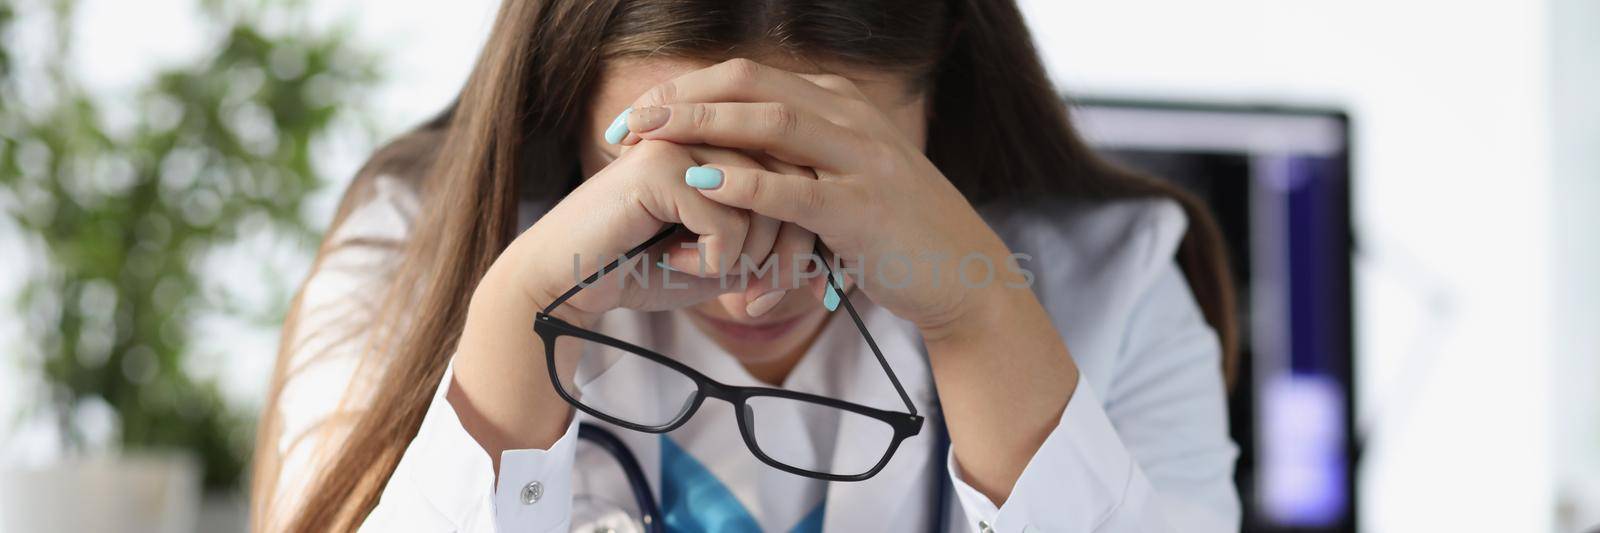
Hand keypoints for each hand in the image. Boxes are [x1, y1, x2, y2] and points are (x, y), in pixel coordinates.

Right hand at [450, 139, 803, 460]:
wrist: (568, 282)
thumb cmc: (646, 267)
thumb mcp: (726, 260)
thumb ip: (772, 245)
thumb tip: (824, 261)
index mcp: (729, 142)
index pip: (803, 181)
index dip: (802, 242)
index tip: (769, 290)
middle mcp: (711, 131)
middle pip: (795, 189)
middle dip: (784, 256)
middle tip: (751, 296)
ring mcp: (684, 141)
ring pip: (767, 204)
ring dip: (746, 260)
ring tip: (702, 269)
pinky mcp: (661, 166)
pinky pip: (727, 220)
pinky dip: (711, 260)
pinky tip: (672, 259)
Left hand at [614, 59, 1080, 503]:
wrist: (966, 277)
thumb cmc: (896, 238)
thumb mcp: (846, 182)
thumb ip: (798, 161)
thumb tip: (728, 157)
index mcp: (844, 107)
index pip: (751, 77)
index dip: (687, 88)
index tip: (638, 113)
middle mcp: (853, 120)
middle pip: (752, 85)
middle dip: (681, 98)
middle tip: (626, 122)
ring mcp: (864, 161)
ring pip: (772, 123)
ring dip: (702, 125)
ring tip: (648, 138)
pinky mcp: (866, 211)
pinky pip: (798, 190)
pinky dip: (747, 184)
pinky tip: (704, 184)